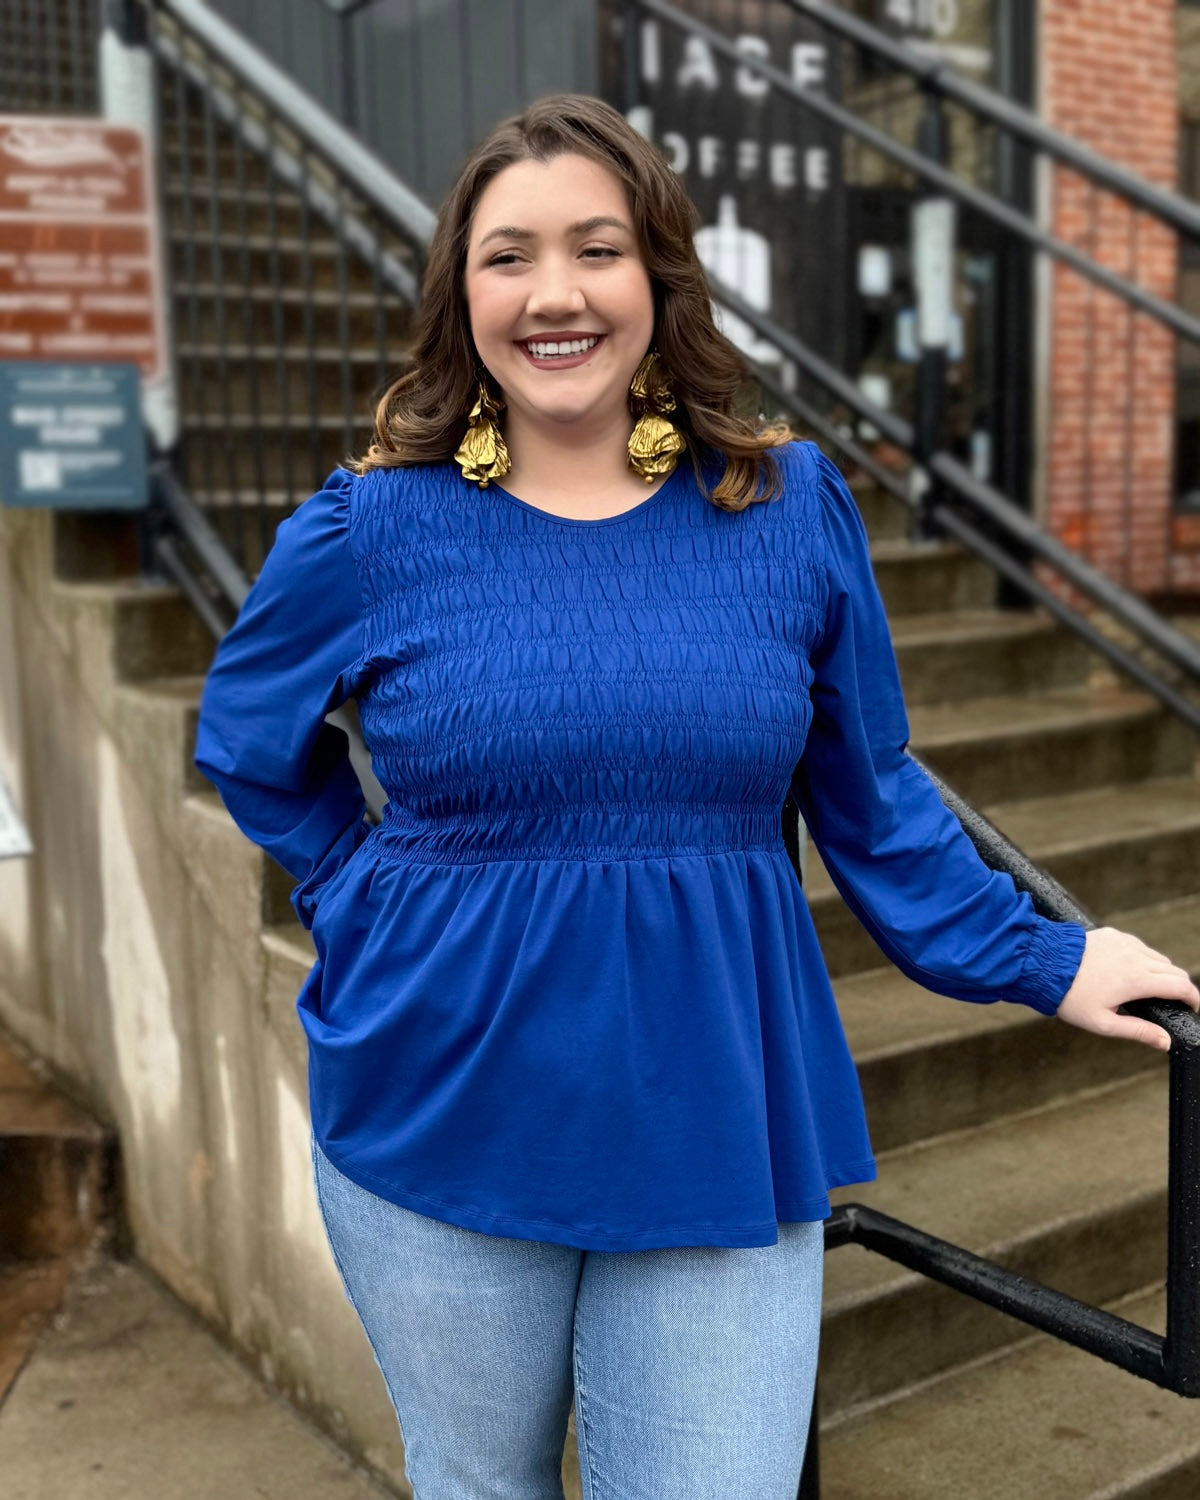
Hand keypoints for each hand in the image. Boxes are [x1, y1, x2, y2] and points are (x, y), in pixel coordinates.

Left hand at [1056, 926, 1199, 1050]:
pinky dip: (1143, 959)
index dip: (1193, 999)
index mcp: (1138, 979)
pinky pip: (1139, 946)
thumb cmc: (1071, 997)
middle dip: (1180, 987)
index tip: (1192, 1008)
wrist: (1043, 964)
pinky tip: (1129, 971)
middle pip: (1174, 970)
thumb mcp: (1104, 1023)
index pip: (1181, 986)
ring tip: (1149, 990)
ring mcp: (1125, 942)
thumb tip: (1166, 1042)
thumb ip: (1138, 1031)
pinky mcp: (1113, 934)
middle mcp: (1136, 956)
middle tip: (1172, 1003)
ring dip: (1162, 972)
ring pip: (1158, 957)